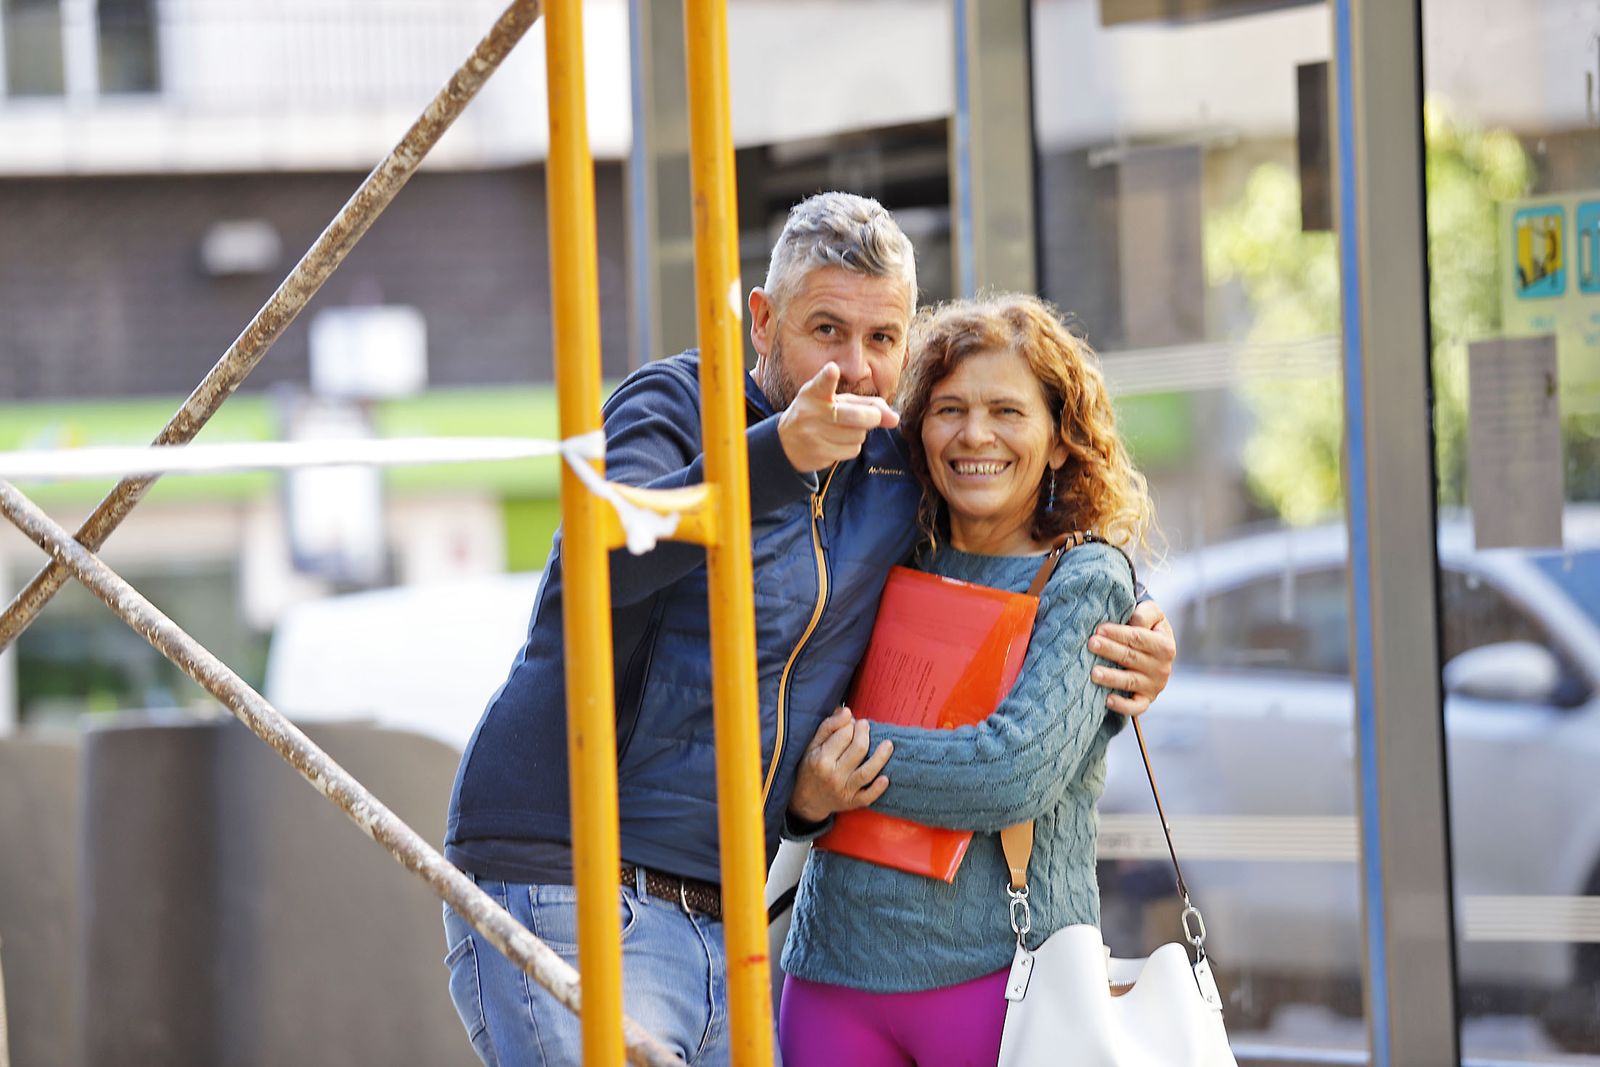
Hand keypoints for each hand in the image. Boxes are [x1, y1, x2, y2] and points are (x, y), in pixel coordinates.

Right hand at [777, 363, 900, 473]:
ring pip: (858, 435)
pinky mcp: (818, 453)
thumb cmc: (821, 415)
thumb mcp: (839, 402)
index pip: (821, 384)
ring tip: (843, 430)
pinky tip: (837, 443)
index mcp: (815, 393)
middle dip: (872, 418)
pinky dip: (851, 447)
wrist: (787, 442)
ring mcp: (813, 434)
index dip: (828, 377)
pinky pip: (852, 450)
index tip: (832, 370)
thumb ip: (869, 404)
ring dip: (859, 434)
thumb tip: (895, 419)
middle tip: (873, 417)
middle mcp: (811, 412)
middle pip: (857, 417)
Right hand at [787, 705, 893, 822]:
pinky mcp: (852, 802)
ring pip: (867, 772)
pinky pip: (868, 797)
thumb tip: (847, 711)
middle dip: (865, 733)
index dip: (850, 724)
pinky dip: (878, 789)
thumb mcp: (812, 745)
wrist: (806, 800)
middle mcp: (833, 775)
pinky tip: (886, 778)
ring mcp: (843, 790)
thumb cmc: (810, 767)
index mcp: (821, 759)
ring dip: (881, 757)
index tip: (851, 722)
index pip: (844, 734)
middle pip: (859, 749)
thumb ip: (829, 726)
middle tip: (865, 726)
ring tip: (888, 744)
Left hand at [1088, 599, 1175, 716]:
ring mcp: (1154, 685)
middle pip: (1131, 658)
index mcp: (1164, 645)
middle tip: (1091, 644)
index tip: (1099, 629)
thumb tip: (1134, 621)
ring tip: (1094, 673)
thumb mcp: (1153, 614)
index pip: (1138, 638)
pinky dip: (1123, 706)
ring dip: (1111, 678)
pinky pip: (1136, 707)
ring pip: (1130, 681)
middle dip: (1110, 650)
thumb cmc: (1148, 627)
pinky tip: (1108, 700)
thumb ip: (1145, 613)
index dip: (1118, 633)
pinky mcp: (1145, 700)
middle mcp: (1161, 667)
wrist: (1156, 649)